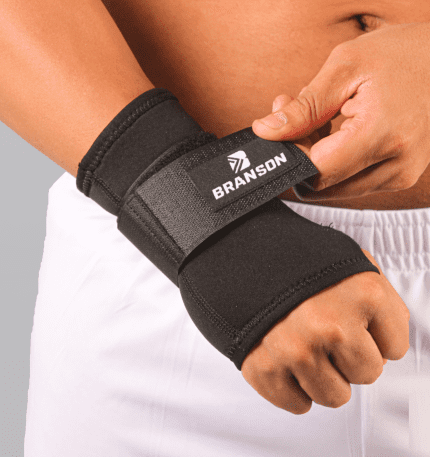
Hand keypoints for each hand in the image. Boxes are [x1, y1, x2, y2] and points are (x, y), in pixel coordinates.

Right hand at [241, 249, 409, 413]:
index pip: (396, 348)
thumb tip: (389, 337)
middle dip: (350, 357)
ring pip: (335, 396)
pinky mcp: (264, 369)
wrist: (238, 252)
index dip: (376, 335)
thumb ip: (379, 296)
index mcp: (361, 294)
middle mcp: (331, 325)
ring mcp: (296, 350)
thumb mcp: (347, 260)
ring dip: (323, 375)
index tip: (357, 325)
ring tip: (306, 345)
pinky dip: (294, 388)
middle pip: (366, 374)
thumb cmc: (293, 257)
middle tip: (327, 334)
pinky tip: (287, 360)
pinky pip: (298, 404)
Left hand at [252, 23, 429, 200]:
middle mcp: (396, 165)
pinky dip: (337, 162)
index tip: (283, 132)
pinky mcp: (400, 176)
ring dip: (318, 160)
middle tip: (299, 120)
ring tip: (321, 121)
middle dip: (302, 157)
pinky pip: (354, 182)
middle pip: (323, 185)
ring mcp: (401, 175)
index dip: (292, 156)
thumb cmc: (403, 54)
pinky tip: (338, 132)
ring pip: (336, 188)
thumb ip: (303, 108)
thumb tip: (267, 131)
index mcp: (381, 135)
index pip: (317, 172)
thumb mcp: (345, 68)